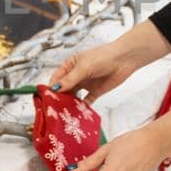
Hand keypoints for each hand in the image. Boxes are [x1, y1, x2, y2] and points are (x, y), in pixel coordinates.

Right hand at [49, 21, 169, 102]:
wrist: (124, 59)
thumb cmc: (103, 56)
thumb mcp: (84, 67)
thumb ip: (70, 79)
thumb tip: (55, 88)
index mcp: (70, 65)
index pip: (57, 78)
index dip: (51, 88)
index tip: (46, 98)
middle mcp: (76, 75)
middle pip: (64, 89)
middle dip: (59, 98)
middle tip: (55, 109)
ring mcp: (85, 84)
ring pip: (73, 97)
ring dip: (70, 104)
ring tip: (65, 113)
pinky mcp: (95, 91)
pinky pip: (86, 102)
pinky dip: (82, 108)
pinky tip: (78, 113)